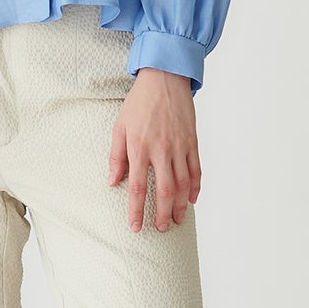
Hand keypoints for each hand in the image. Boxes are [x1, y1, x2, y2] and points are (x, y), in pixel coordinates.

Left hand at [109, 68, 200, 231]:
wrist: (164, 79)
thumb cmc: (139, 103)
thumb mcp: (119, 127)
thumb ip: (116, 157)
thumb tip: (112, 182)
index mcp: (139, 148)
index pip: (137, 187)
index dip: (136, 210)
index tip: (136, 227)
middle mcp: (161, 150)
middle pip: (164, 191)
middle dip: (162, 214)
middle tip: (160, 229)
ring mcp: (180, 147)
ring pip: (183, 184)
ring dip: (179, 205)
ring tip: (176, 221)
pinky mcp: (193, 142)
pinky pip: (196, 170)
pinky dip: (196, 187)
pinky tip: (191, 199)